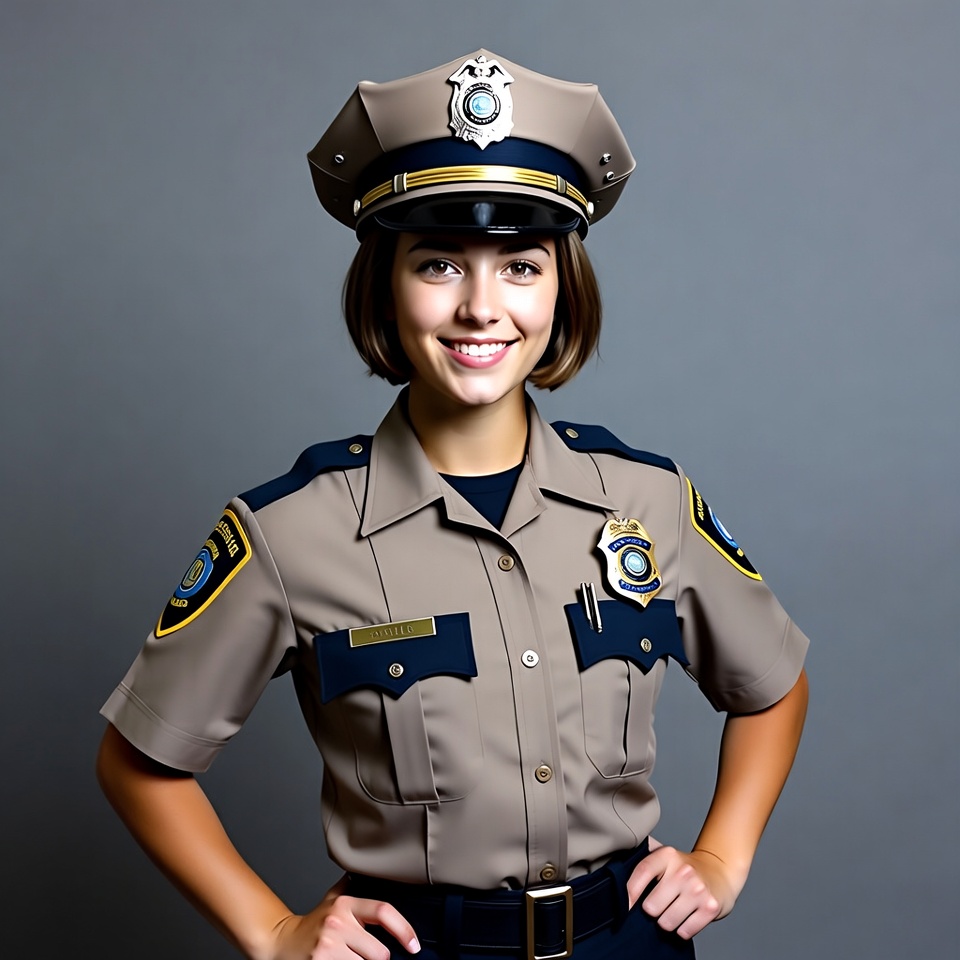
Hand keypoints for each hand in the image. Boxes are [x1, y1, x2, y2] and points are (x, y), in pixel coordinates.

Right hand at [267, 876, 420, 959]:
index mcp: (345, 904)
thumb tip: (374, 870)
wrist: (281, 942)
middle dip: (381, 958)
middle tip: (374, 957)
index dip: (404, 930)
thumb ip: (353, 885)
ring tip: (355, 958)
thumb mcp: (333, 898)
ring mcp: (329, 947)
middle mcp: (338, 923)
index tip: (413, 945)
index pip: (383, 912)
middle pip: (379, 951)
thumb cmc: (312, 923)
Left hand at [626, 843, 740, 939]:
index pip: (641, 873)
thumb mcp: (666, 856)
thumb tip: (614, 862)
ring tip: (673, 910)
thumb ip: (643, 856)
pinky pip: (684, 932)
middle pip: (651, 907)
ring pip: (666, 923)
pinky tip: (686, 917)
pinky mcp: (710, 907)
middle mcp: (683, 871)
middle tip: (660, 904)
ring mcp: (698, 889)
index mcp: (667, 855)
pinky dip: (683, 930)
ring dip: (667, 922)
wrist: (720, 872)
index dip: (629, 893)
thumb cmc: (685, 868)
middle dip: (653, 911)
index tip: (626, 906)